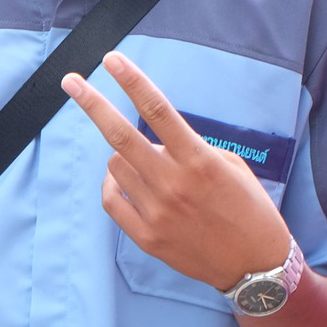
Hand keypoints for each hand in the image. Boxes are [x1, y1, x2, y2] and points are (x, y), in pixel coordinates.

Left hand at [62, 52, 292, 291]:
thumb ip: (192, 148)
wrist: (255, 266)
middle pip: (120, 135)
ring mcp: (156, 212)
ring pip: (116, 166)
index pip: (157, 111)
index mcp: (199, 160)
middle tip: (71, 81)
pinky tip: (126, 182)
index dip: (131, 81)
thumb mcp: (232, 167)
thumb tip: (157, 139)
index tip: (111, 60)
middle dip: (92, 103)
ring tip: (147, 164)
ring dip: (123, 155)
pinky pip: (112, 200)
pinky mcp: (146, 237)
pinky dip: (114, 185)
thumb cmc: (250, 210)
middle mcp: (173, 183)